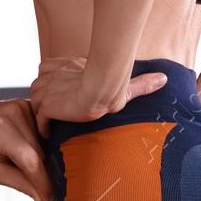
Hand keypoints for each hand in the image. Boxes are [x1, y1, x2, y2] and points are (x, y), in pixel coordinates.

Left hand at [0, 100, 54, 200]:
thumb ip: (19, 183)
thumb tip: (42, 196)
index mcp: (3, 130)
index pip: (32, 161)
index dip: (43, 183)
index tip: (49, 199)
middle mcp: (16, 114)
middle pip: (40, 154)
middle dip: (37, 172)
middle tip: (25, 182)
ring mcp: (23, 106)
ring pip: (42, 144)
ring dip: (35, 159)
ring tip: (13, 161)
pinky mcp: (26, 105)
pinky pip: (39, 132)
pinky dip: (35, 145)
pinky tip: (20, 150)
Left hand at [29, 57, 167, 133]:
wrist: (101, 91)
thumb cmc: (113, 86)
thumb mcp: (124, 84)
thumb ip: (140, 82)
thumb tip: (164, 79)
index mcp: (64, 65)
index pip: (48, 72)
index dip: (52, 85)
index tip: (62, 98)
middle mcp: (51, 76)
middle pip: (39, 88)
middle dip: (45, 100)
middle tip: (56, 115)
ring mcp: (46, 91)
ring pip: (36, 104)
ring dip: (43, 114)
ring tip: (54, 125)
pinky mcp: (45, 106)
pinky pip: (39, 120)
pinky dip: (44, 128)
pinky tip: (51, 134)